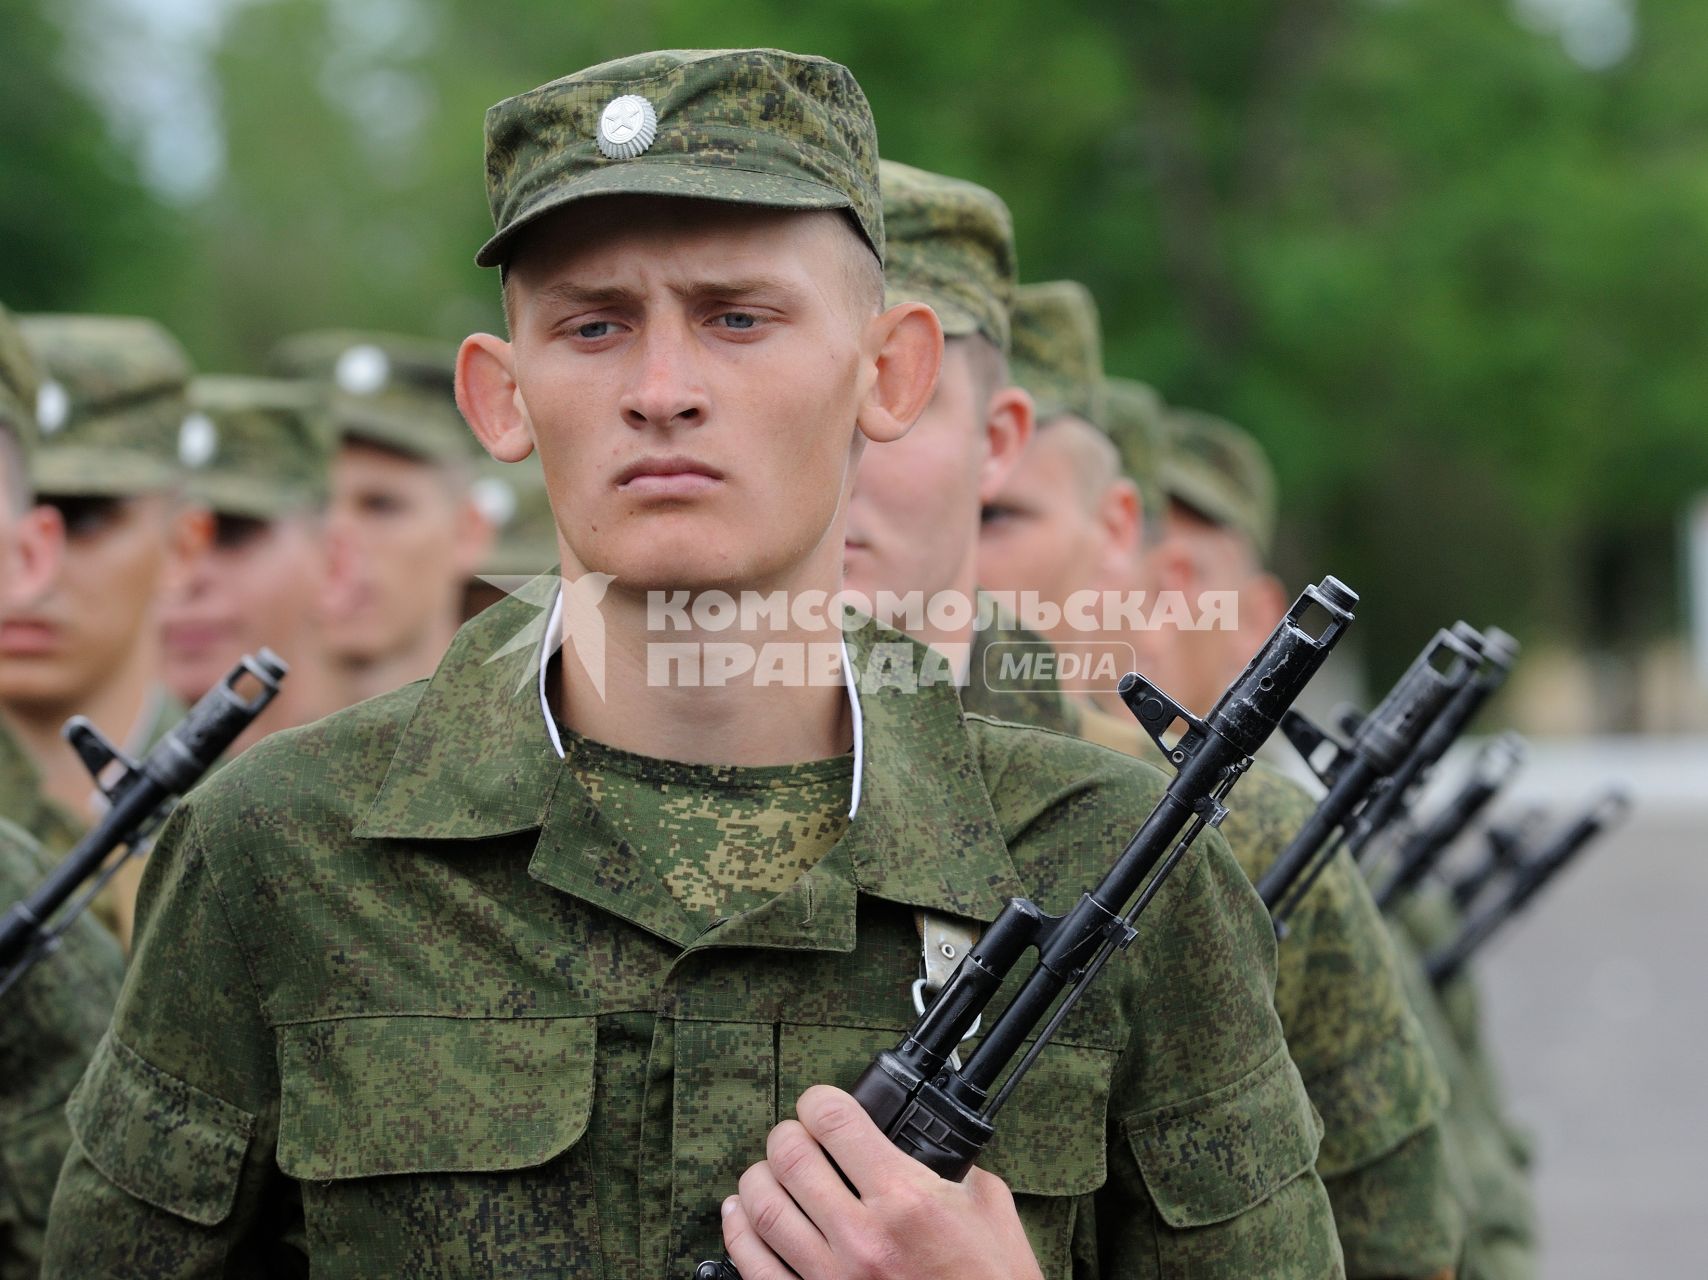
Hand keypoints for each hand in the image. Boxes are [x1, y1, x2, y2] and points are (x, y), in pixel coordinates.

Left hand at [720, 1084, 1043, 1279]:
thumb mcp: (988, 1209)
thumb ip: (945, 1168)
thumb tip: (914, 1145)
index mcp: (906, 1200)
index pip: (835, 1121)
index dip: (819, 1100)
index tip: (821, 1104)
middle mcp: (862, 1237)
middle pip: (789, 1157)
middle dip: (787, 1134)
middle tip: (798, 1135)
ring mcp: (832, 1278)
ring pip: (762, 1207)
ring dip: (759, 1177)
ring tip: (769, 1170)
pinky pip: (754, 1266)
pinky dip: (738, 1233)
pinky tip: (739, 1213)